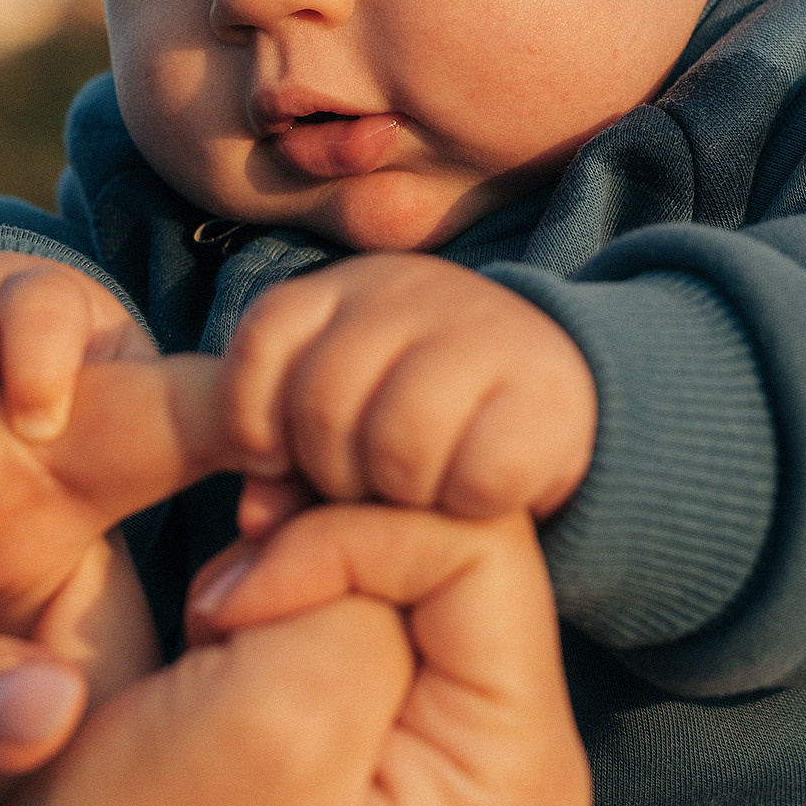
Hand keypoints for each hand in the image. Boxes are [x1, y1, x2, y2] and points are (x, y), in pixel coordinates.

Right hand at [0, 499, 591, 805]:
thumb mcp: (276, 726)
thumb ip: (355, 598)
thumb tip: (358, 524)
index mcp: (515, 765)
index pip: (481, 547)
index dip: (353, 534)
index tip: (243, 603)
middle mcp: (503, 746)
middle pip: (443, 544)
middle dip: (316, 551)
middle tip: (219, 617)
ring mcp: (440, 734)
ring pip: (388, 562)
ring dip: (283, 571)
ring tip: (210, 643)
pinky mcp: (374, 718)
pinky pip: (347, 601)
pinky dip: (271, 597)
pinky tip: (215, 648)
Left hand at [223, 254, 597, 517]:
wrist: (553, 393)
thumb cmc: (416, 413)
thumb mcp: (338, 410)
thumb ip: (280, 454)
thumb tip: (252, 517)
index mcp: (349, 288)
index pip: (264, 339)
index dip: (252, 414)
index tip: (275, 459)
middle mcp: (411, 294)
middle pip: (323, 402)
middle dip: (330, 469)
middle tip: (362, 484)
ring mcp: (481, 335)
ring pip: (396, 442)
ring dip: (399, 492)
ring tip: (415, 491)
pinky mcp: (543, 395)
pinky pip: (474, 476)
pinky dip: (464, 504)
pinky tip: (469, 495)